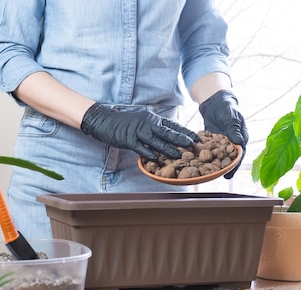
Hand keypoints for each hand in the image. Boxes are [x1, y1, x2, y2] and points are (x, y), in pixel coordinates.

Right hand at [80, 103, 198, 159]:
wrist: (104, 120)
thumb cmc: (123, 122)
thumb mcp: (141, 121)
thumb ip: (153, 127)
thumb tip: (167, 135)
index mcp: (152, 118)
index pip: (172, 125)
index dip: (184, 131)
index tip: (196, 137)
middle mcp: (147, 123)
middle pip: (167, 132)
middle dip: (181, 139)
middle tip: (193, 146)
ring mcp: (137, 131)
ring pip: (156, 140)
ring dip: (168, 148)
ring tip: (179, 155)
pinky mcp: (128, 139)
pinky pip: (140, 147)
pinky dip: (148, 153)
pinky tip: (156, 159)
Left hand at [199, 90, 248, 178]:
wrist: (215, 103)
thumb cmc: (227, 108)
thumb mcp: (231, 117)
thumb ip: (234, 129)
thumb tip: (239, 142)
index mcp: (241, 137)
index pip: (240, 152)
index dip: (236, 163)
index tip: (232, 171)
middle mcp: (232, 142)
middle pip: (230, 157)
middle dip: (227, 167)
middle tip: (223, 178)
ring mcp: (221, 142)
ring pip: (219, 155)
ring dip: (215, 164)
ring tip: (211, 174)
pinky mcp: (211, 141)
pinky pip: (209, 150)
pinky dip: (205, 156)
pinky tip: (199, 163)